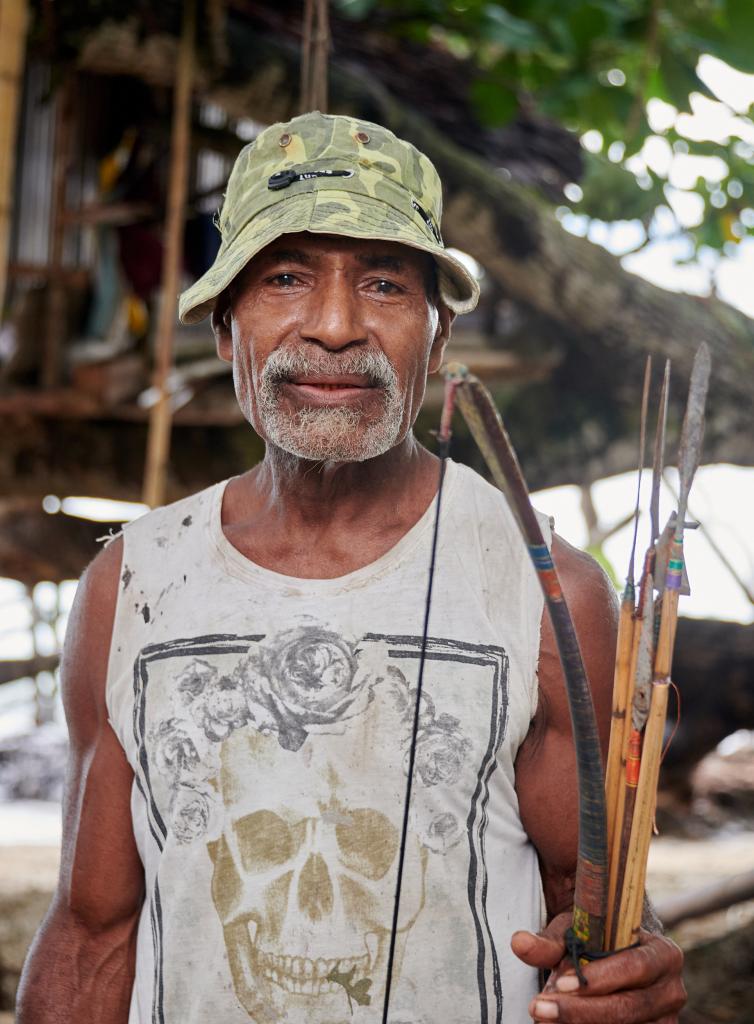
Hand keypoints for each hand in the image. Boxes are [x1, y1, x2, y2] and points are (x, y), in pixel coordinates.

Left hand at [511, 911, 685, 1022]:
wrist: (622, 961)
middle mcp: (672, 990)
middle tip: (538, 1008)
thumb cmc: (599, 942)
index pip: (633, 967)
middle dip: (579, 1011)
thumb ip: (550, 942)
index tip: (558, 983)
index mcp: (663, 953)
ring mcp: (666, 1021)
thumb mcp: (578, 933)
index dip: (597, 978)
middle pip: (627, 1008)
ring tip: (543, 1018)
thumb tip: (518, 942)